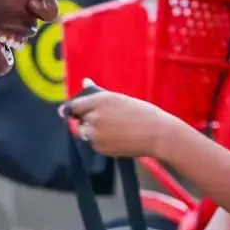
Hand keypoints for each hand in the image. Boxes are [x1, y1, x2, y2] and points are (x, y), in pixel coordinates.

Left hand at [61, 87, 179, 159]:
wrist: (158, 134)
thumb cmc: (143, 114)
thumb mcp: (120, 99)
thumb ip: (98, 93)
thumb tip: (84, 81)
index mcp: (99, 100)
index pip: (74, 105)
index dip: (73, 109)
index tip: (71, 112)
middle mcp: (94, 116)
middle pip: (79, 120)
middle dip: (86, 121)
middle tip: (107, 123)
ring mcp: (95, 133)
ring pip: (85, 133)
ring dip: (92, 132)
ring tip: (114, 131)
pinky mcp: (100, 147)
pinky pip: (93, 144)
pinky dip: (101, 142)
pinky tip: (118, 139)